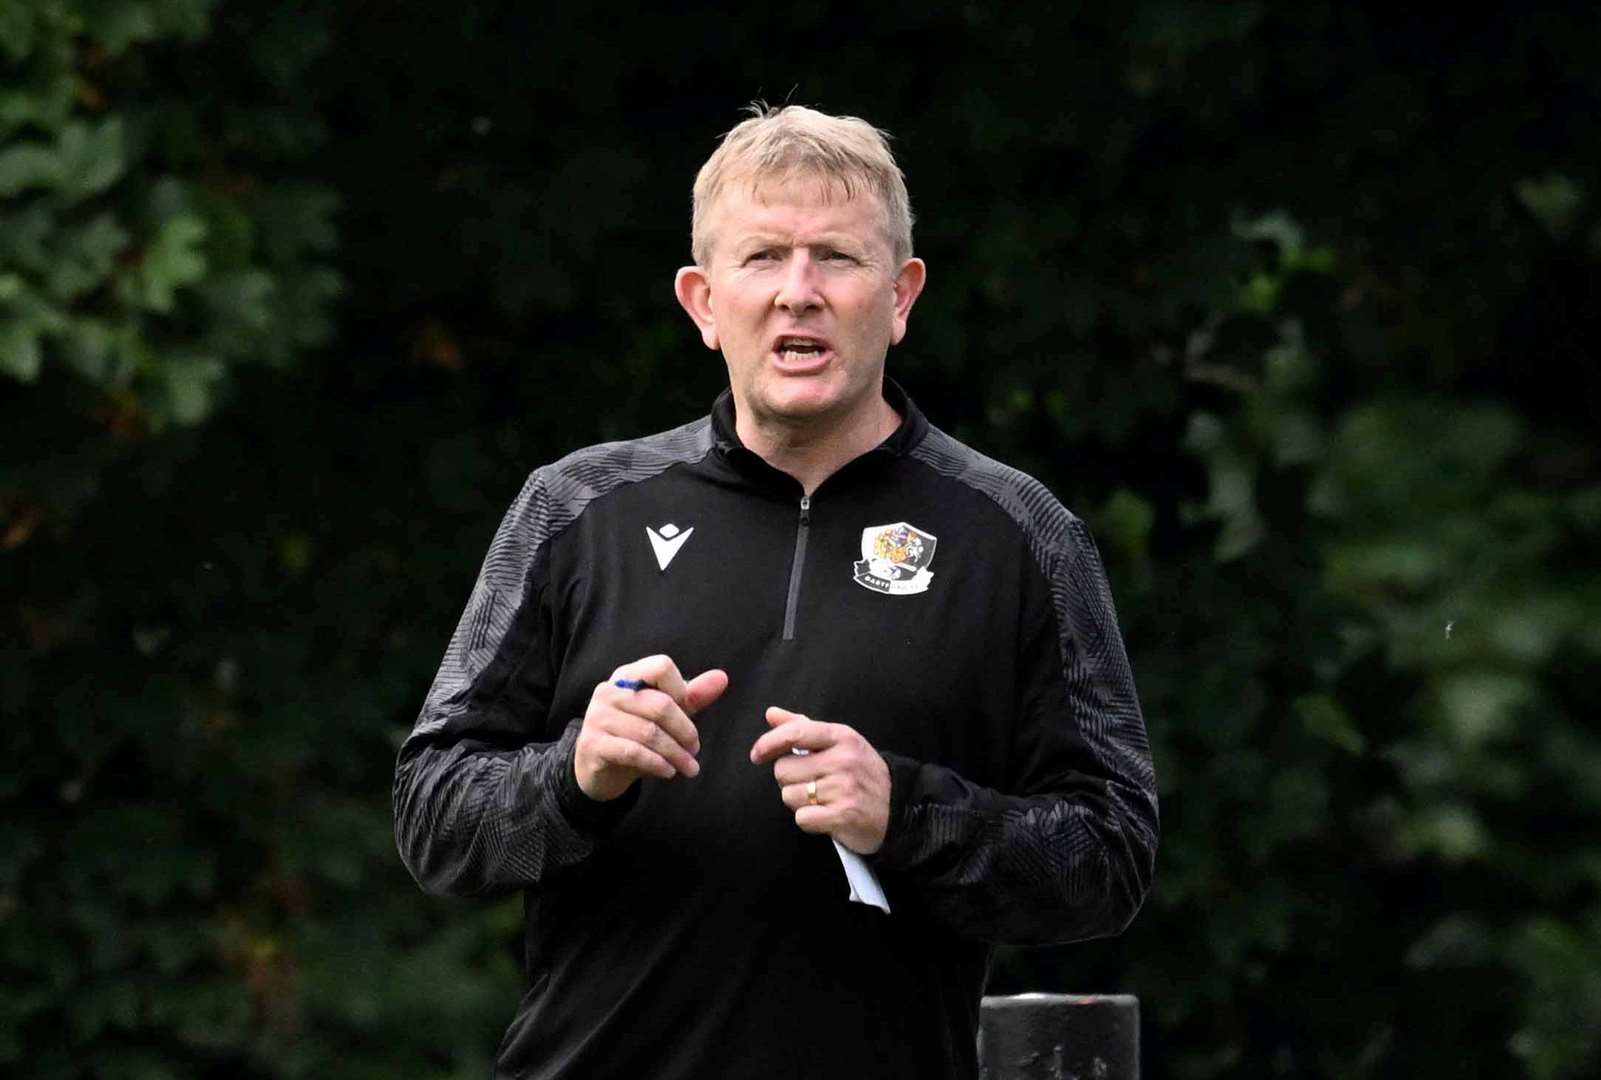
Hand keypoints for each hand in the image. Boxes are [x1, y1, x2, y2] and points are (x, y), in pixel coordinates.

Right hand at [574, 655, 728, 800]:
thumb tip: (722, 678)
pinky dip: (657, 764)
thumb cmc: (634, 735)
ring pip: (649, 732)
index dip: (681, 690)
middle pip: (660, 704)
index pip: (661, 667)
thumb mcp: (664, 715)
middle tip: (695, 751)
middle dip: (685, 732)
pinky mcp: (593, 744)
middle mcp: (609, 691)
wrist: (598, 769)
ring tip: (688, 767)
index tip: (688, 712)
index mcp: (628, 676)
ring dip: (675, 754)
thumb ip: (691, 696)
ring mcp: (598, 717)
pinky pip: (633, 752)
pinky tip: (668, 772)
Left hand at [749, 706, 890, 854]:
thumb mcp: (841, 743)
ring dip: (798, 801)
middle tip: (810, 783)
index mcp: (842, 737)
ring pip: (789, 796)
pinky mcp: (842, 816)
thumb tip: (771, 713)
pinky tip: (825, 815)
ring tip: (821, 799)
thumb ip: (803, 727)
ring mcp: (843, 789)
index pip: (795, 733)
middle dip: (789, 780)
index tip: (757, 755)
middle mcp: (843, 760)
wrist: (898, 809)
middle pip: (783, 769)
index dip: (768, 743)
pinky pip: (802, 818)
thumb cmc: (862, 773)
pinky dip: (809, 820)